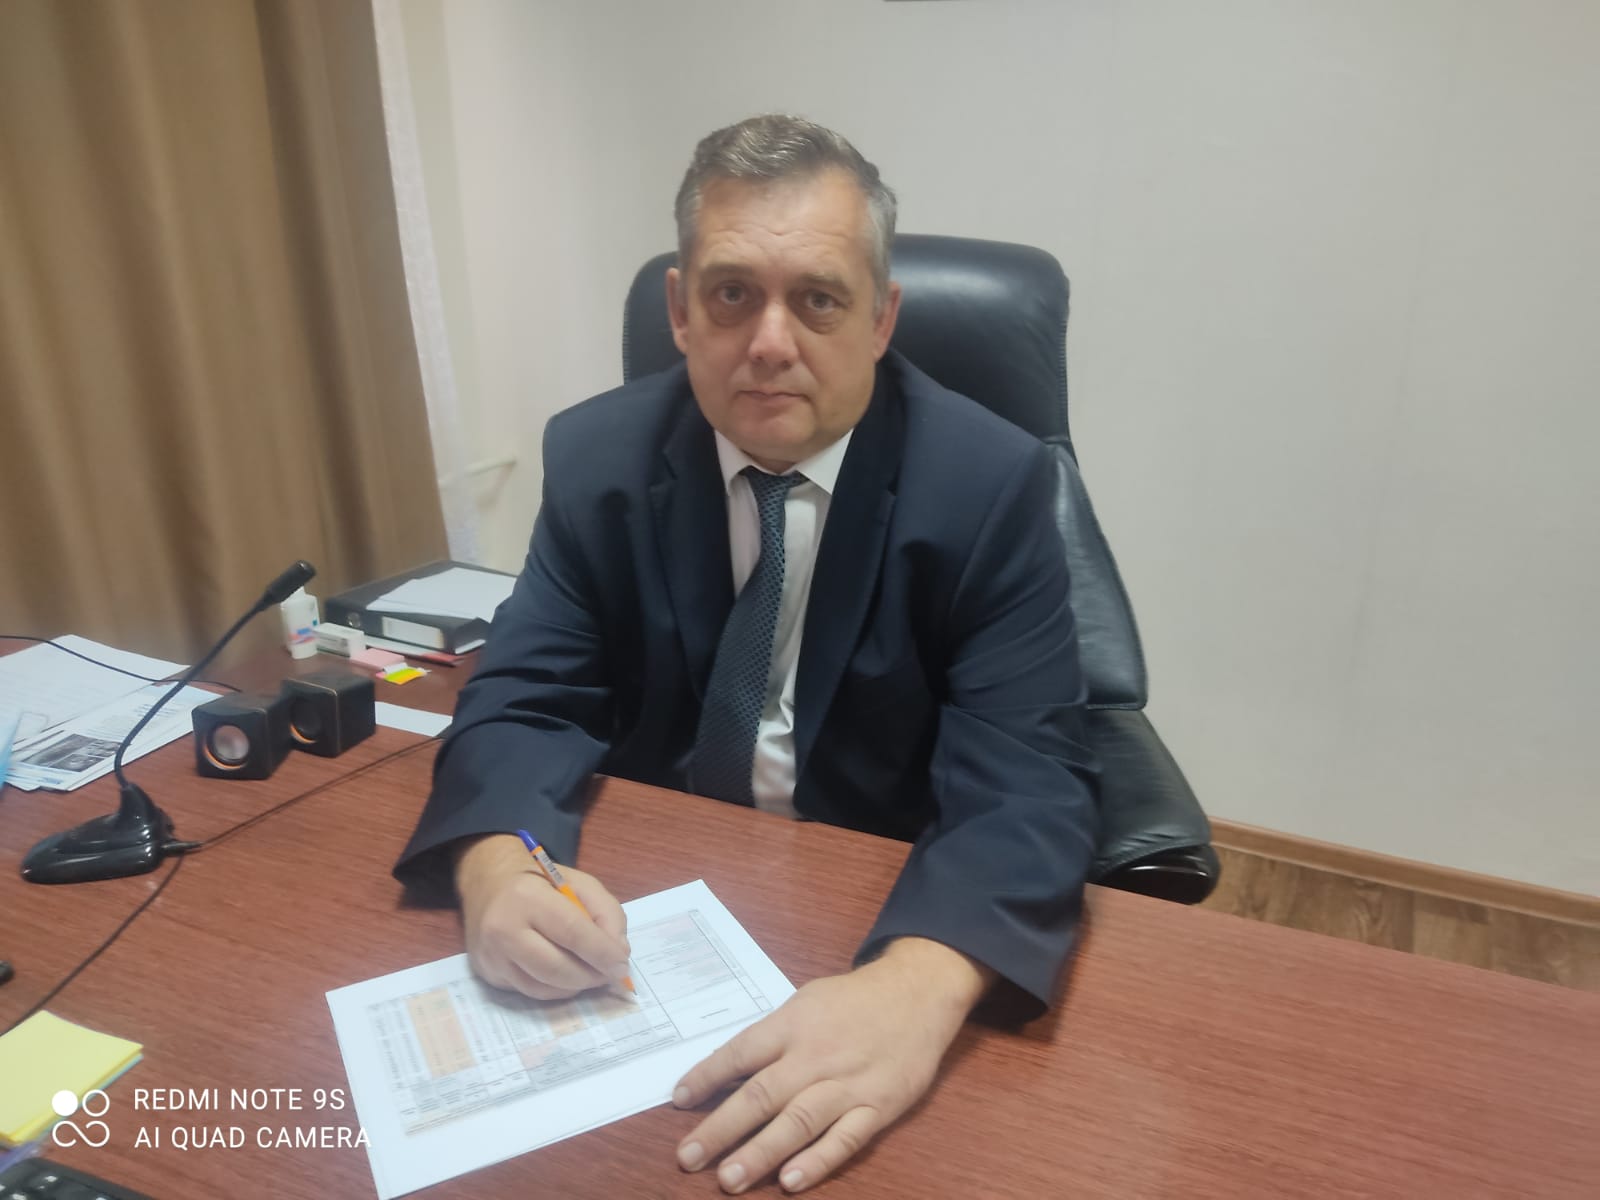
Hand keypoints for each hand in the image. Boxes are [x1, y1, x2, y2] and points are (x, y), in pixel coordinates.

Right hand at [454, 833, 630, 999]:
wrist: (489, 887)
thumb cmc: (541, 885)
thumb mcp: (579, 883)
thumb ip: (606, 912)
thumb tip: (618, 952)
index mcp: (527, 897)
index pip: (571, 931)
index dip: (601, 952)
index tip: (622, 965)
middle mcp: (503, 928)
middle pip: (555, 967)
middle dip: (591, 976)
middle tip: (611, 974)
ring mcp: (493, 956)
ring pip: (543, 987)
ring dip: (576, 986)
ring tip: (592, 974)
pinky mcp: (489, 975)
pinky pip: (530, 992)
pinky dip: (557, 989)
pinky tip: (567, 977)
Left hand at [673, 937, 992, 1193]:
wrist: (918, 993)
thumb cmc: (854, 1000)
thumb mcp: (806, 1002)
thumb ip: (772, 1037)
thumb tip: (730, 1070)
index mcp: (793, 1024)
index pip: (740, 1053)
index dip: (707, 1077)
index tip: (678, 1101)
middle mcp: (816, 1056)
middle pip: (761, 1095)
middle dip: (720, 1129)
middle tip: (688, 1158)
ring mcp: (848, 1084)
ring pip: (798, 1122)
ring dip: (760, 1153)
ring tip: (727, 1179)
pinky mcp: (879, 1107)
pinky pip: (845, 1139)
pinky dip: (818, 1161)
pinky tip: (790, 1181)